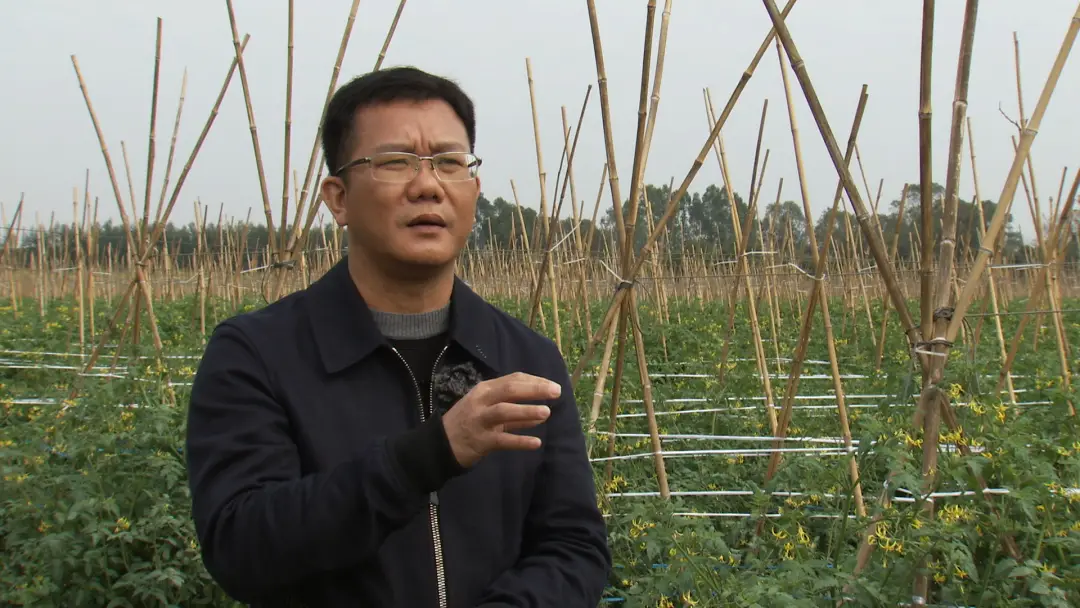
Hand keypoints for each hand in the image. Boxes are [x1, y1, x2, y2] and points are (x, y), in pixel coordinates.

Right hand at [441, 372, 560, 467]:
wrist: (440, 444)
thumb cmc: (468, 423)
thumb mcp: (487, 409)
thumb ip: (513, 409)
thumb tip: (542, 411)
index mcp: (484, 389)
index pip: (512, 379)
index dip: (535, 381)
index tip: (553, 386)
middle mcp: (481, 401)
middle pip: (509, 390)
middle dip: (534, 390)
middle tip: (556, 392)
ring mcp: (480, 421)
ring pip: (504, 412)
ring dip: (526, 411)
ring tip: (547, 413)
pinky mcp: (480, 441)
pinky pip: (502, 440)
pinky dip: (520, 441)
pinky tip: (536, 443)